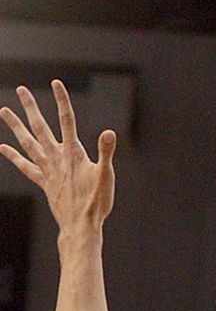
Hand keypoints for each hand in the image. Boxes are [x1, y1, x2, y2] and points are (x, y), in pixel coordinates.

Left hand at [0, 80, 114, 236]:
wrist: (81, 227)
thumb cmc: (96, 203)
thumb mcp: (106, 176)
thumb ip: (105, 152)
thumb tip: (109, 133)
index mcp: (73, 153)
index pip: (66, 120)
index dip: (62, 100)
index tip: (56, 82)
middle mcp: (56, 158)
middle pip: (40, 127)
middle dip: (31, 107)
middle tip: (22, 90)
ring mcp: (48, 170)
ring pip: (28, 142)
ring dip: (16, 126)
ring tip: (4, 111)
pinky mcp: (44, 183)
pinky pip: (25, 167)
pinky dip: (14, 156)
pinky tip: (3, 147)